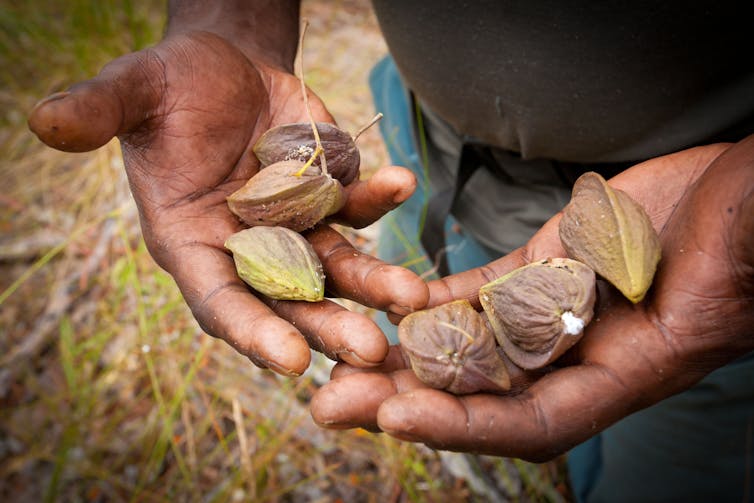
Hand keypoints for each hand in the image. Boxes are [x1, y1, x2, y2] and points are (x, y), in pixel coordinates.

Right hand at [28, 29, 426, 375]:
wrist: (225, 66)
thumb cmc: (170, 86)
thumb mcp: (134, 91)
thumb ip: (99, 111)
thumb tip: (43, 121)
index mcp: (192, 244)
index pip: (220, 300)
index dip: (252, 332)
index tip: (290, 361)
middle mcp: (247, 249)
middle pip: (290, 300)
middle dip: (328, 325)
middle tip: (371, 351)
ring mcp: (295, 227)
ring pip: (337, 267)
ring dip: (374, 283)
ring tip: (411, 296)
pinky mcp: (329, 197)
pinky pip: (357, 205)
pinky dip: (379, 198)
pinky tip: (401, 181)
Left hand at [311, 135, 753, 460]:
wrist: (736, 193)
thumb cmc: (747, 227)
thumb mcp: (734, 260)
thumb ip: (706, 288)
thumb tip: (688, 307)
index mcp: (625, 373)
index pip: (532, 421)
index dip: (463, 425)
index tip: (394, 416)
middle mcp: (578, 355)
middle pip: (479, 391)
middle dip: (402, 399)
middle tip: (328, 399)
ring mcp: (553, 311)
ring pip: (467, 345)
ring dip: (401, 355)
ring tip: (335, 356)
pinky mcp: (540, 270)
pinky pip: (477, 294)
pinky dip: (434, 302)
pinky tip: (390, 301)